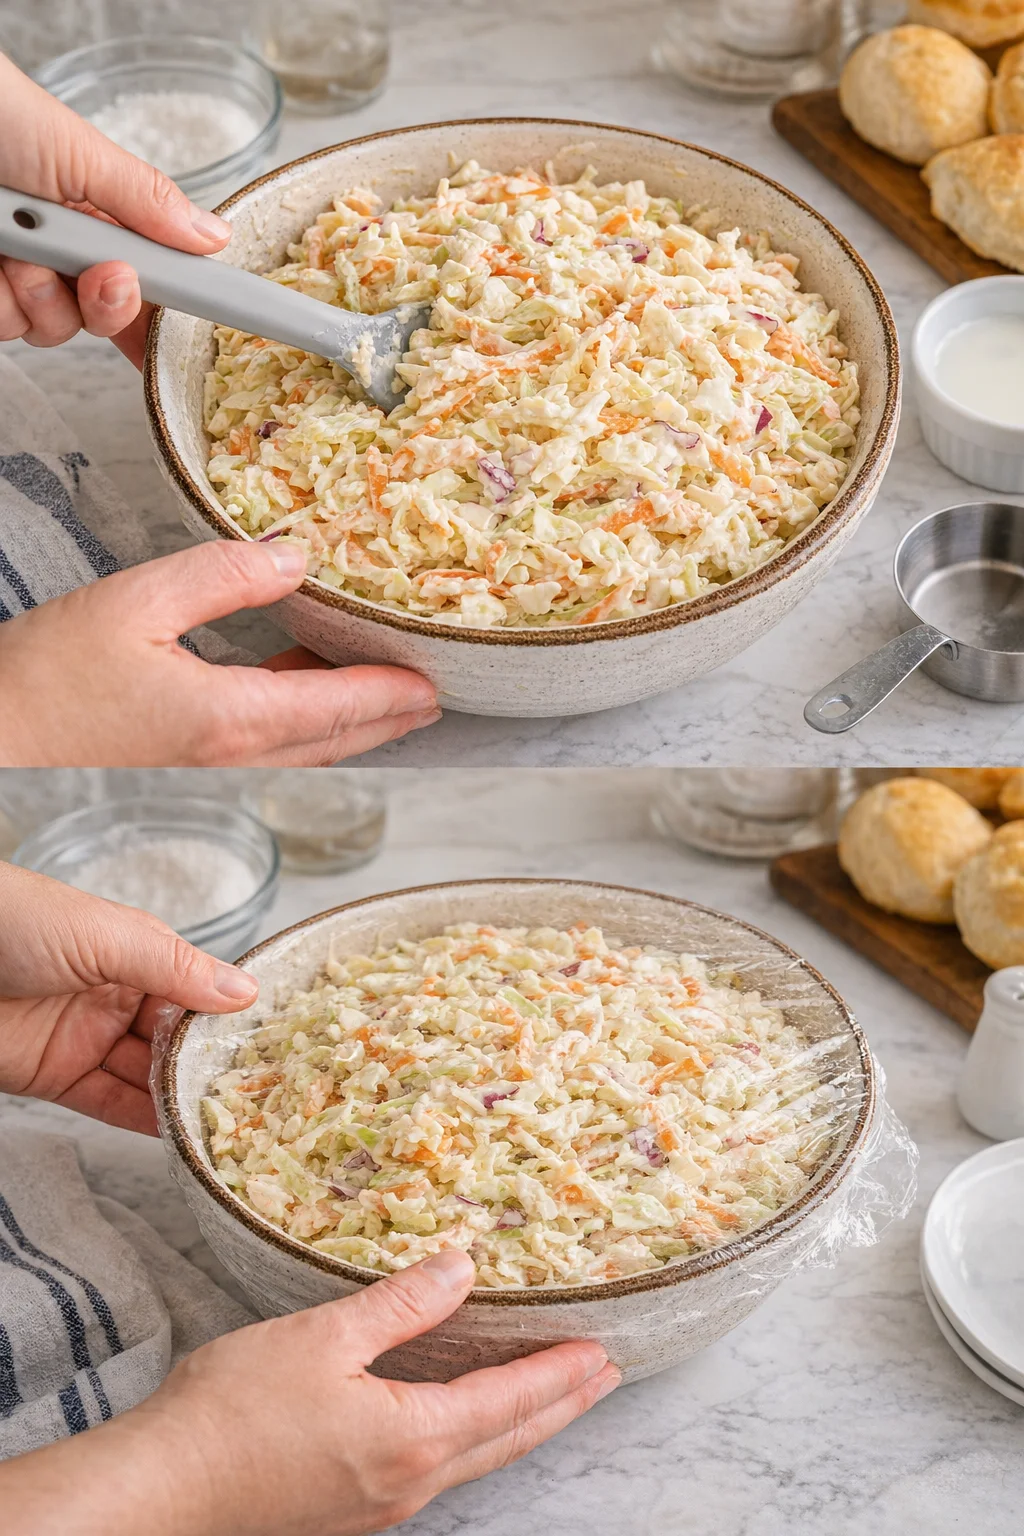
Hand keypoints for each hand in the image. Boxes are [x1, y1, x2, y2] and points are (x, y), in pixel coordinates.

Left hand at [0, 52, 231, 366]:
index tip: (189, 329)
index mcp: (97, 219)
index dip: (164, 311)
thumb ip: (147, 201)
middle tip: (101, 273)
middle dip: (107, 302)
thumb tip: (212, 236)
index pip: (147, 282)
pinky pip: (8, 328)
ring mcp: (21, 276)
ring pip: (54, 330)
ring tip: (18, 242)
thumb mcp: (81, 152)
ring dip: (41, 294)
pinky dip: (0, 299)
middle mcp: (62, 253)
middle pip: (107, 319)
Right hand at [0, 540, 438, 765]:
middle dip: (390, 720)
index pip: (337, 707)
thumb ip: (222, 575)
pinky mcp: (183, 760)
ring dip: (354, 726)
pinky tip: (307, 694)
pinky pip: (268, 744)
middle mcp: (231, 751)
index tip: (435, 684)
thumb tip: (294, 559)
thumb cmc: (46, 678)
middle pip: (334, 740)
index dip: (392, 694)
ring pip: (305, 748)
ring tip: (392, 703)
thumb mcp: (135, 602)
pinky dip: (307, 724)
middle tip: (433, 700)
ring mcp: (208, 763)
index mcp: (229, 716)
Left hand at [0, 862, 259, 1133]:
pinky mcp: (56, 1077)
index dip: (230, 1020)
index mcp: (136, 953)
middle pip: (177, 1040)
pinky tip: (176, 1133)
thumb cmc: (18, 921)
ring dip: (181, 1097)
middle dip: (210, 1067)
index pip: (197, 991)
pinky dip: (142, 1121)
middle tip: (258, 1096)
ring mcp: (88, 1038)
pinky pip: (109, 1104)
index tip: (272, 1049)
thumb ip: (175, 969)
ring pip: (148, 1076)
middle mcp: (118, 996)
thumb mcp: (107, 936)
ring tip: (225, 1120)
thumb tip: (247, 991)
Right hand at [0, 1251, 619, 1535]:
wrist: (163, 1493)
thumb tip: (464, 1266)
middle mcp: (409, 1482)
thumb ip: (401, 1304)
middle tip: (603, 1377)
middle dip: (561, 1406)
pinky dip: (470, 1439)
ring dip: (519, 1425)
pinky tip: (457, 1424)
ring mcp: (379, 1505)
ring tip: (547, 1397)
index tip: (606, 1351)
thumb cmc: (236, 1412)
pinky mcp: (348, 1511)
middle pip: (508, 1441)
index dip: (562, 1374)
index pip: (512, 1402)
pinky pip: (434, 1471)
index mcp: (414, 1438)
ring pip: (474, 1461)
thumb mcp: (323, 1338)